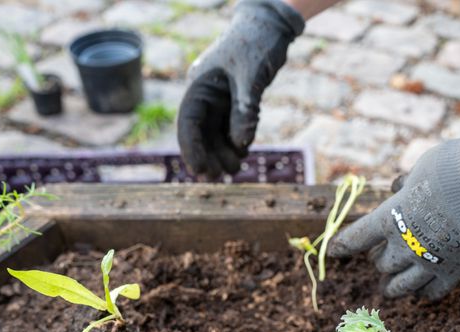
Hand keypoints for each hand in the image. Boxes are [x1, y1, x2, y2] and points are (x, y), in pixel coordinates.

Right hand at [176, 0, 303, 178]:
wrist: (271, 25)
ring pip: (216, 132)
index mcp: (200, 84)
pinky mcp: (235, 100)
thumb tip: (239, 146)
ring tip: (235, 169)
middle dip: (209, 155)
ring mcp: (220, 98)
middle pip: (200, 131)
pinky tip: (242, 153)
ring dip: (223, 152)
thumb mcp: (251, 78)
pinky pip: (231, 126)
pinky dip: (236, 141)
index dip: (192, 147)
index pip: (188, 121)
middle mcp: (206, 94)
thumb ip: (245, 111)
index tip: (199, 169)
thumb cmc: (256, 44)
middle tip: (220, 177)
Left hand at [331, 127, 459, 299]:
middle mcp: (404, 246)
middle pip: (382, 264)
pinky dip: (424, 293)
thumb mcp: (421, 168)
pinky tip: (421, 293)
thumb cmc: (455, 170)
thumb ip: (408, 184)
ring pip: (401, 286)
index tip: (333, 251)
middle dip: (380, 261)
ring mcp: (428, 263)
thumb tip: (402, 188)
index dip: (344, 245)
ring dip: (393, 287)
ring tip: (389, 289)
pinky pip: (432, 292)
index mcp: (389, 219)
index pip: (357, 237)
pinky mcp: (454, 272)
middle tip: (379, 259)